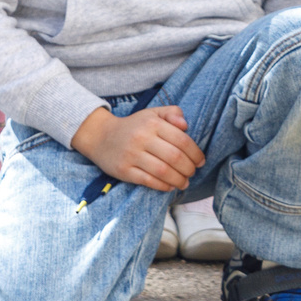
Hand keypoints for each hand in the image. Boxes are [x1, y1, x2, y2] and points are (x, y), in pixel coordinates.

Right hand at [70, 103, 202, 191]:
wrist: (100, 136)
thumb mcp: (152, 113)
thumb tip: (186, 125)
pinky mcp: (124, 170)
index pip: (181, 140)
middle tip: (193, 173)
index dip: (195, 153)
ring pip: (163, 171)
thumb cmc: (133, 126)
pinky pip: (148, 181)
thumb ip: (172, 113)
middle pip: (174, 157)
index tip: (200, 161)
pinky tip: (170, 186)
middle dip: (189, 168)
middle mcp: (142, 138)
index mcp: (152, 123)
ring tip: (184, 182)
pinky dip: (163, 186)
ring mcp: (132, 155)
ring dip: (178, 180)